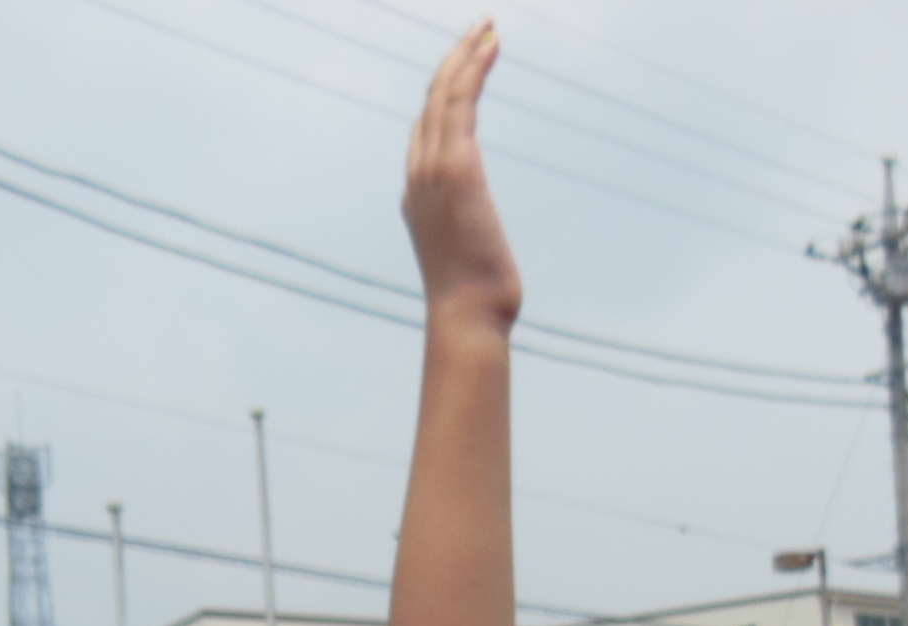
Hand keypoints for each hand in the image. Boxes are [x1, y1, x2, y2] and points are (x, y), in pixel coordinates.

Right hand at [403, 21, 521, 332]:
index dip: (445, 95)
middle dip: (453, 63)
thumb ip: (471, 244)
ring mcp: (432, 170)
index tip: (468, 69)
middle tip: (479, 30)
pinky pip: (461, 101)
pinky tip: (490, 45)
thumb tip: (484, 260)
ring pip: (443, 94)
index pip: (426, 132)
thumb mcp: (469, 263)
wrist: (466, 316)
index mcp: (417, 198)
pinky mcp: (456, 166)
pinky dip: (473, 68)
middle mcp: (417, 177)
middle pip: (430, 104)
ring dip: (464, 55)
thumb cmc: (475, 302)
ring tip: (487, 26)